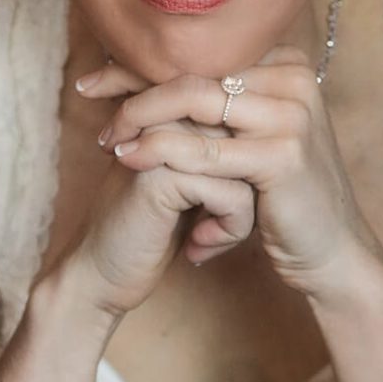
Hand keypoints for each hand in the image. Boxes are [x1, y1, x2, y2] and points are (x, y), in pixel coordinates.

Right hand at [53, 68, 255, 319]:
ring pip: (248, 164)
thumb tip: (279, 132)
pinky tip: (201, 248)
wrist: (103, 275)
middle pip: (249, 140)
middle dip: (249, 189)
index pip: (242, 119)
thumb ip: (221, 149)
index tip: (225, 206)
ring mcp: (163, 138)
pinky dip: (230, 228)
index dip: (246, 169)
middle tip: (224, 226)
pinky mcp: (164, 175)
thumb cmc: (152, 229)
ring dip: (241, 211)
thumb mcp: (193, 182)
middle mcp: (168, 112)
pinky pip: (236, 194)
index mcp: (172, 107)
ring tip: (213, 237)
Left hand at [78, 46, 382, 304]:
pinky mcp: (283, 156)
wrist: (333, 249)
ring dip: (139, 117)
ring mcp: (292, 116)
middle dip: (132, 83)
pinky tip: (128, 160)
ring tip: (108, 139)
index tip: (95, 78)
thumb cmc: (285, 197)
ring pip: (195, 101)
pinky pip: (205, 150)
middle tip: (87, 97)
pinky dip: (159, 152)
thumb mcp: (253, 139)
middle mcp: (295, 80)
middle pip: (195, 68)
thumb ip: (219, 106)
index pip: (202, 52)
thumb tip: (148, 75)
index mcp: (287, 65)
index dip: (142, 62)